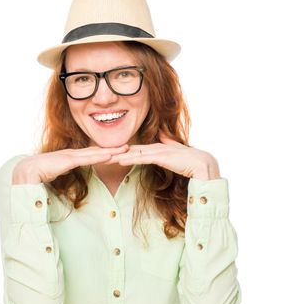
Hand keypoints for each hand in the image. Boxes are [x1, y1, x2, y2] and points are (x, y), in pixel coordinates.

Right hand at [12, 145, 129, 183]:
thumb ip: (64, 175)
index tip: (119, 152)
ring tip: (126, 148)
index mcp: (69, 158)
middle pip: (96, 151)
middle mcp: (71, 154)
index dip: (105, 153)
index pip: (91, 155)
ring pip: (95, 153)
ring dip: (111, 151)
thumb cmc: (37, 177)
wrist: (25, 173)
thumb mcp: (56, 176)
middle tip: (130, 146)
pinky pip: (87, 158)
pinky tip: (111, 154)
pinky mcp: (67, 160)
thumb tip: (70, 179)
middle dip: (113, 149)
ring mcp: (69, 156)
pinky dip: (100, 156)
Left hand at [104, 132, 220, 179]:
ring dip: (118, 155)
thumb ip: (168, 146)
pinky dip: (129, 159)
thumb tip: (162, 138)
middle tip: (100, 154)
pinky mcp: (161, 156)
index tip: (109, 153)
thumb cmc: (191, 162)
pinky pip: (142, 158)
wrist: (204, 165)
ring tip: (104, 157)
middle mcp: (156, 147)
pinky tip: (119, 161)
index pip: (136, 149)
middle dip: (115, 152)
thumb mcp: (175, 154)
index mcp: (158, 147)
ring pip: (134, 153)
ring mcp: (158, 151)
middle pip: (131, 149)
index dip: (122, 150)